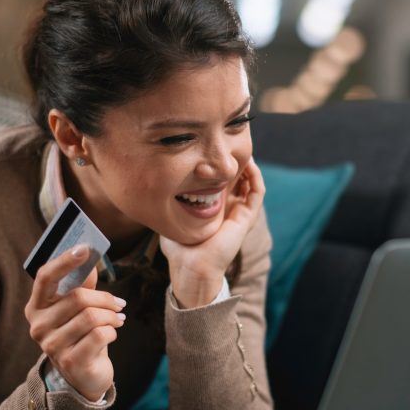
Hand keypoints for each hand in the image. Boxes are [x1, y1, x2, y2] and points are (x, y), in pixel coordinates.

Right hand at [24, 245, 125, 400]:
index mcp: (36, 307)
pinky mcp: (70, 362)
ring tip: (117, 319)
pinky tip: (111, 334)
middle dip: (105, 298)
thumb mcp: (77, 309)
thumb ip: (80, 284)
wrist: (83, 376)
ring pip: (92, 317)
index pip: (45, 277)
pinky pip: (100, 335)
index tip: (85, 248)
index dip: (65, 261)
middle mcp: (38, 326)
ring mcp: (52, 346)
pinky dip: (112, 331)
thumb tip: (89, 257)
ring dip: (111, 316)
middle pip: (78, 298)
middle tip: (119, 303)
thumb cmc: (80, 334)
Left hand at [160, 157, 265, 307]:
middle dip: (234, 161)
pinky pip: (257, 192)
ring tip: (240, 149)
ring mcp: (239, 213)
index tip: (211, 150)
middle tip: (227, 143)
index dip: (219, 166)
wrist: (192, 266)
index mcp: (214, 209)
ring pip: (250, 183)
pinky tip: (248, 164)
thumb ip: (167, 205)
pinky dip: (255, 177)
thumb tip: (152, 190)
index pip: (222, 181)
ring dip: (247, 166)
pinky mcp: (246, 218)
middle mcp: (229, 209)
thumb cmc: (180, 249)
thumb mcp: (172, 219)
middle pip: (238, 178)